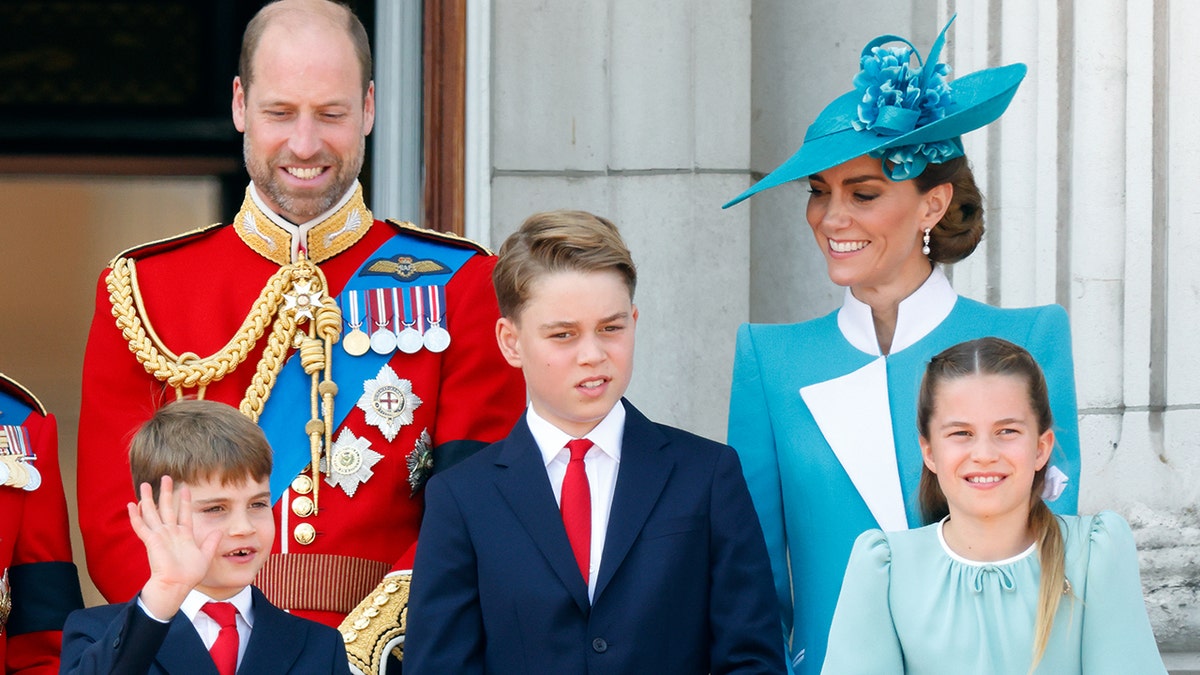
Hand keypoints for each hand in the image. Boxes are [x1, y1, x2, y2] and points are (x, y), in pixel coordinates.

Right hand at [128, 476, 219, 618]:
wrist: (176, 585)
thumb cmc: (189, 575)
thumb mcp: (205, 556)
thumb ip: (211, 543)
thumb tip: (220, 531)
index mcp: (183, 535)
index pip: (183, 513)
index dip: (184, 500)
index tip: (185, 487)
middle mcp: (170, 533)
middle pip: (167, 508)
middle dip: (166, 492)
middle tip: (166, 477)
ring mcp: (160, 536)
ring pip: (152, 513)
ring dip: (148, 499)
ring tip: (145, 485)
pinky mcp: (151, 541)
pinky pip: (141, 526)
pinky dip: (136, 516)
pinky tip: (131, 505)